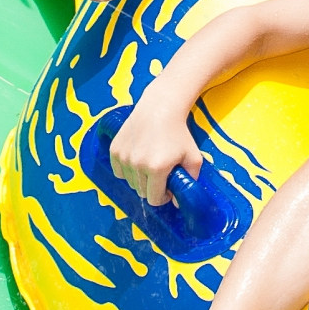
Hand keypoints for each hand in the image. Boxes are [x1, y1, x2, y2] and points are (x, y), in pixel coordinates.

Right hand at [111, 88, 200, 206]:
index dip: (163, 197)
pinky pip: (119, 171)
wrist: (160, 108)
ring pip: (130, 182)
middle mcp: (138, 165)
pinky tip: (138, 159)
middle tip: (160, 175)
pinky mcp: (115, 150)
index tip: (167, 188)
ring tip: (149, 163)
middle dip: (152, 188)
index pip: (154, 199)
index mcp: (157, 169)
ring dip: (140, 179)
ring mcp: (124, 157)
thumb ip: (190, 181)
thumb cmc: (179, 133)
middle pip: (141, 192)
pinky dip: (127, 170)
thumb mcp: (194, 157)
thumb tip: (177, 201)